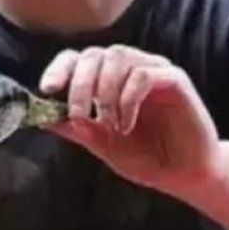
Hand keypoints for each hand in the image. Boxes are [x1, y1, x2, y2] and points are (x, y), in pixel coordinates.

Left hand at [39, 45, 228, 195]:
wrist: (185, 175)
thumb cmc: (147, 157)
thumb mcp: (102, 145)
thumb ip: (77, 129)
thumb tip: (43, 117)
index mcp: (109, 79)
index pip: (78, 58)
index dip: (60, 68)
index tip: (47, 89)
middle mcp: (130, 68)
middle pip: (94, 54)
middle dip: (79, 84)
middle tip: (77, 114)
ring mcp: (153, 70)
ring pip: (118, 57)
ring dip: (104, 91)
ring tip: (108, 124)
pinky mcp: (175, 79)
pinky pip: (143, 74)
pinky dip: (127, 99)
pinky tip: (126, 124)